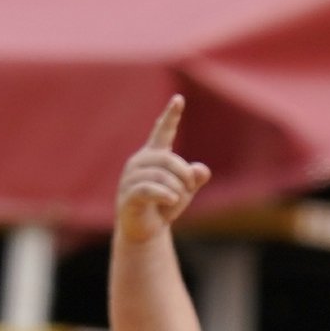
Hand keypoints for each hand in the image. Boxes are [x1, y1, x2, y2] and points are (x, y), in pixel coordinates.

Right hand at [117, 96, 210, 243]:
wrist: (144, 231)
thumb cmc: (164, 206)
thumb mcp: (185, 190)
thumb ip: (194, 178)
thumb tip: (202, 171)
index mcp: (153, 155)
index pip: (162, 132)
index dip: (171, 116)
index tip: (179, 99)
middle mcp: (139, 162)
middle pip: (167, 159)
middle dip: (184, 173)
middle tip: (191, 187)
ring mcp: (130, 178)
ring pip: (160, 175)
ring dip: (176, 188)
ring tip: (177, 199)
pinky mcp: (127, 195)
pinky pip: (148, 189)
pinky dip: (164, 194)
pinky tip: (172, 201)